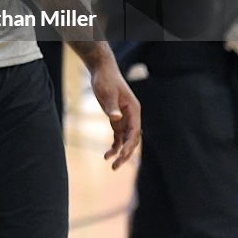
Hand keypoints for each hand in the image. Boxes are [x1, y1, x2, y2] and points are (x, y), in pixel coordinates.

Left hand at [88, 55, 141, 169]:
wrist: (102, 71)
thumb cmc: (105, 80)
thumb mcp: (107, 92)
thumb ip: (111, 106)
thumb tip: (115, 119)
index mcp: (134, 110)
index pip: (135, 132)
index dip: (129, 145)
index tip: (122, 155)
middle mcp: (132, 116)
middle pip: (132, 139)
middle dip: (126, 154)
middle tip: (116, 166)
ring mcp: (125, 119)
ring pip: (126, 140)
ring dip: (120, 153)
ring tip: (112, 165)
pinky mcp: (117, 120)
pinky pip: (118, 136)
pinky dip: (114, 146)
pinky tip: (107, 155)